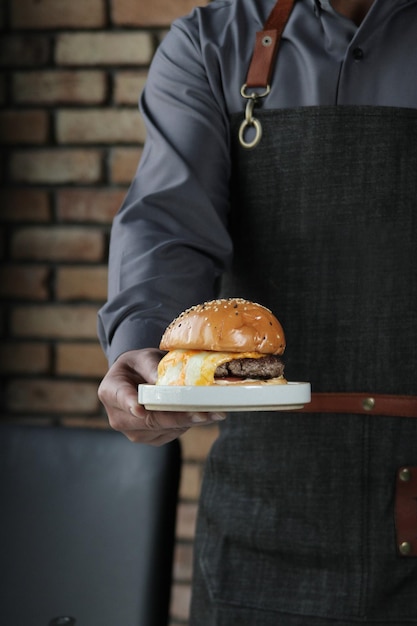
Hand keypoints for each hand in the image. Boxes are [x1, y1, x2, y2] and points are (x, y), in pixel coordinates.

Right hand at [98, 348, 225, 445]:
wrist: (136, 380)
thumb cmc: (139, 366)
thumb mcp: (143, 358)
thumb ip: (151, 367)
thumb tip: (164, 381)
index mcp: (110, 391)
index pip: (120, 398)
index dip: (130, 404)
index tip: (139, 409)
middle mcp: (118, 417)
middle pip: (149, 420)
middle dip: (178, 417)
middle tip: (203, 413)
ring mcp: (133, 432)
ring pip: (163, 429)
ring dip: (189, 422)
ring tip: (212, 412)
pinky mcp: (150, 438)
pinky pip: (170, 433)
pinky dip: (187, 424)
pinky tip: (202, 415)